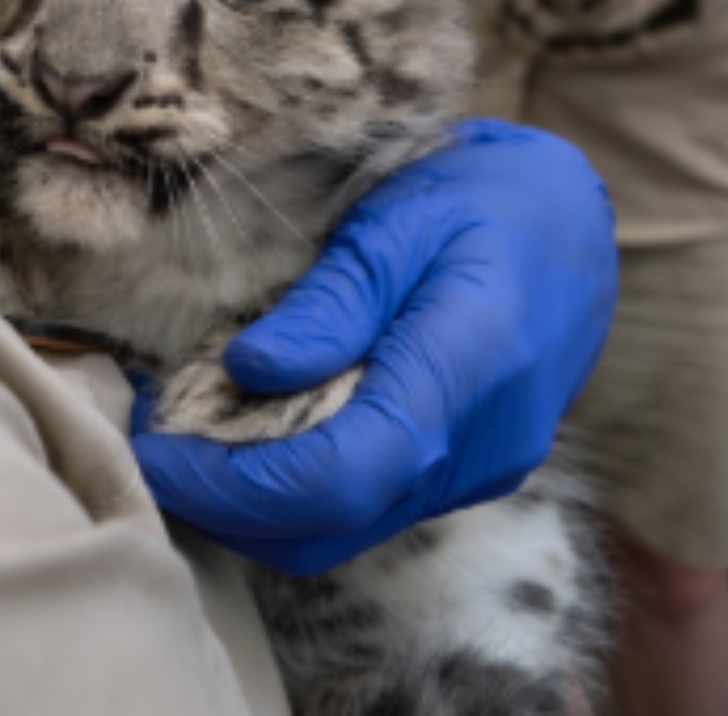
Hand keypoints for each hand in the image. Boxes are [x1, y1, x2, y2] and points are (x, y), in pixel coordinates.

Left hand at [130, 118, 617, 574]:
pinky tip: (264, 429)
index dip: (232, 485)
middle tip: (155, 441)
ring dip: (258, 502)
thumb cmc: (487, 198)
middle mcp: (483, 444)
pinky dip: (303, 487)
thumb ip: (334, 300)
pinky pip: (372, 506)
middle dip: (225, 504)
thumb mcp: (402, 218)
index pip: (340, 475)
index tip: (152, 448)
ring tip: (195, 433)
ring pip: (348, 529)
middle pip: (332, 526)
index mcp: (469, 366)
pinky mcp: (472, 470)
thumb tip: (249, 368)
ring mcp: (483, 469)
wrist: (575, 222)